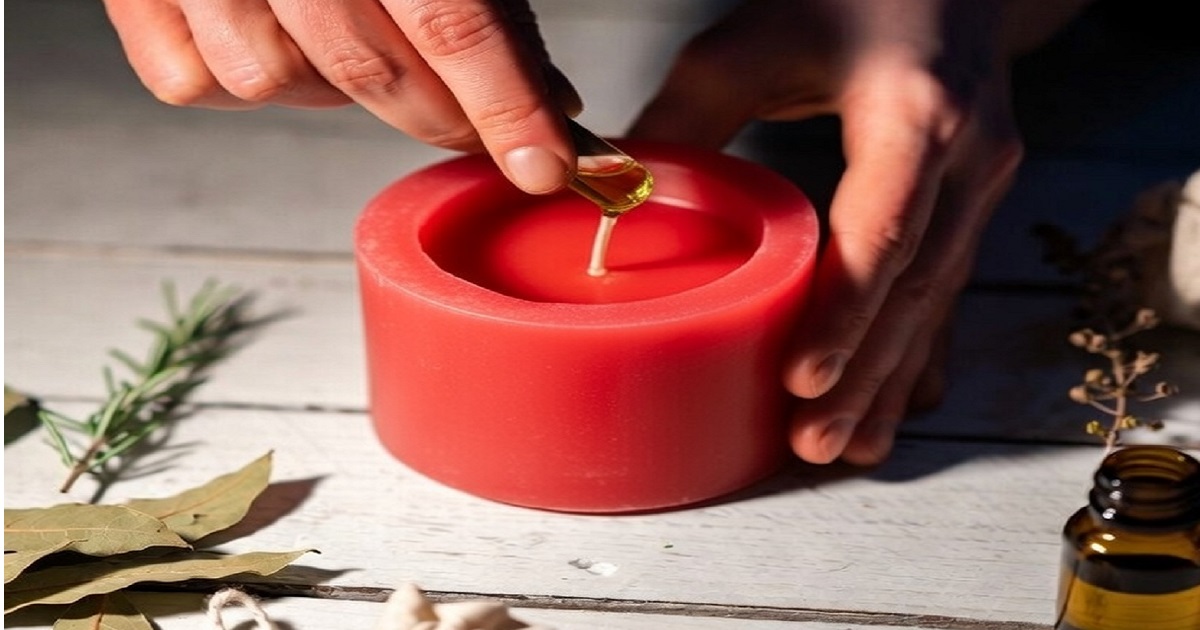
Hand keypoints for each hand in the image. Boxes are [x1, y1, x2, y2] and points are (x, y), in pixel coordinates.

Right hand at [103, 0, 580, 192]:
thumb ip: (487, 2)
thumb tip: (546, 97)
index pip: (451, 21)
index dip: (504, 105)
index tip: (543, 166)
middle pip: (367, 69)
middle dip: (439, 115)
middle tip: (482, 125)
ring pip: (274, 83)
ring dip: (332, 89)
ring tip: (357, 45)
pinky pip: (193, 81)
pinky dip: (242, 81)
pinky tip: (279, 41)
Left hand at [629, 0, 1026, 464]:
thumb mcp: (759, 37)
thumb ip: (689, 113)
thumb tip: (616, 188)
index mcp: (915, 113)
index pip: (882, 233)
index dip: (843, 313)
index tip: (801, 379)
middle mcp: (968, 156)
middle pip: (916, 287)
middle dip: (864, 374)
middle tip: (815, 442)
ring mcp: (982, 184)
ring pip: (937, 300)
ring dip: (892, 378)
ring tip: (849, 446)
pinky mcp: (975, 202)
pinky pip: (948, 288)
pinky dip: (919, 350)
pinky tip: (900, 401)